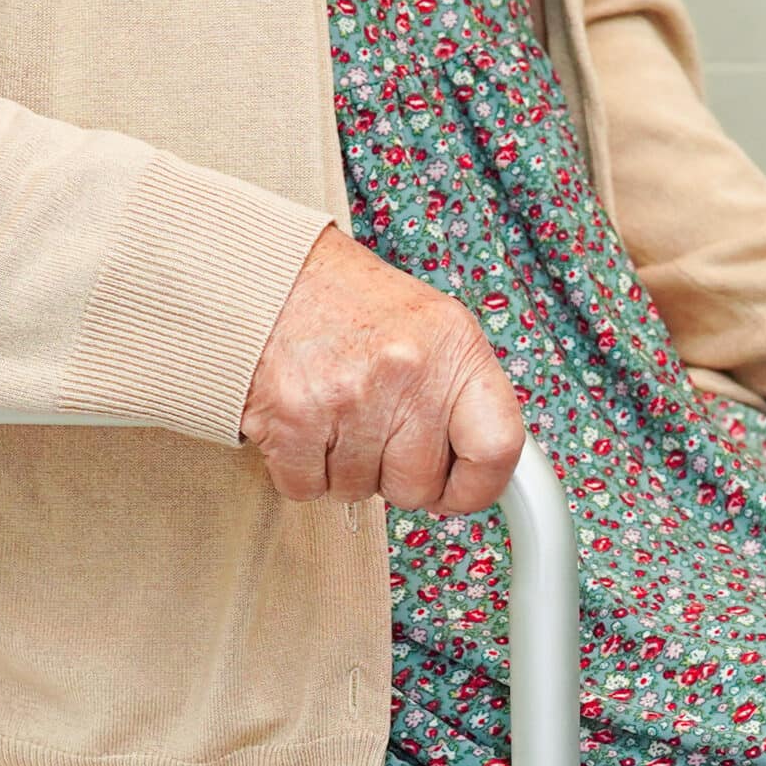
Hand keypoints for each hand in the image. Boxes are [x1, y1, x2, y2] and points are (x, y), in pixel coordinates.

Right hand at [242, 227, 524, 512]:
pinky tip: (303, 423)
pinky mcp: (292, 420)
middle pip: (418, 486)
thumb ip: (459, 394)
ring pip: (359, 492)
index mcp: (454, 347)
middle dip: (393, 474)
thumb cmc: (350, 305)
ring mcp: (349, 398)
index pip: (498, 448)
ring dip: (344, 467)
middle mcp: (407, 372)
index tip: (458, 489)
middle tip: (374, 429)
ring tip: (334, 412)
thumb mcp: (431, 329)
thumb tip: (485, 469)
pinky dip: (301, 469)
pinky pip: (307, 488)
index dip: (478, 487)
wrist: (267, 274)